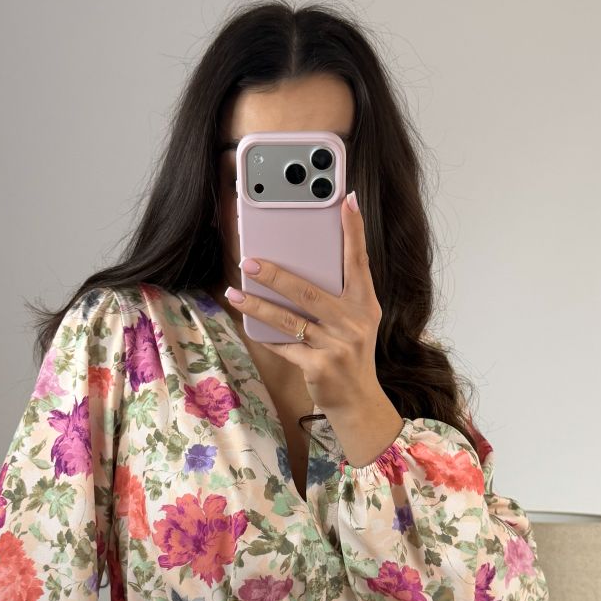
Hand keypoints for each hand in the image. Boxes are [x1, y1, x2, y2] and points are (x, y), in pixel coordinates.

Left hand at [228, 190, 382, 415]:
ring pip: (290, 319)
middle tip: (250, 261)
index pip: (360, 260)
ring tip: (235, 292)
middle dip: (277, 275)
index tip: (347, 200)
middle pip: (309, 292)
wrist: (359, 401)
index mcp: (365, 304)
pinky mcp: (320, 367)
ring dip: (258, 305)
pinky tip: (248, 324)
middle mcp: (354, 322)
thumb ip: (340, 294)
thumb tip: (308, 262)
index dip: (354, 230)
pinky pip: (285, 346)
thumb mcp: (357, 321)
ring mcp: (337, 346)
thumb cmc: (351, 353)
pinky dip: (265, 335)